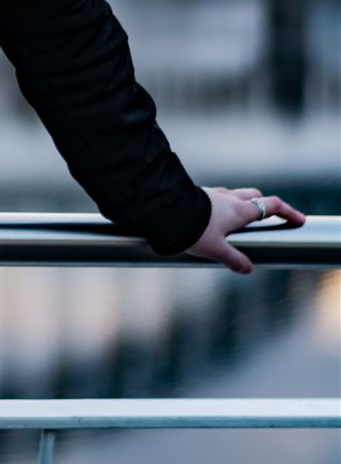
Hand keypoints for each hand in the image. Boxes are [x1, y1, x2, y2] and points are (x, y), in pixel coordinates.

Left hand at [184, 185, 305, 274]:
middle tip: (270, 219)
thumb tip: (249, 269)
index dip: (288, 212)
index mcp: (240, 210)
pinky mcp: (201, 194)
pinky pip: (220, 197)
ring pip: (237, 194)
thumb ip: (233, 260)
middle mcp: (230, 198)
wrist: (165, 209)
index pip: (272, 205)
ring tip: (242, 222)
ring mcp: (215, 194)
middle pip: (256, 196)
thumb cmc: (192, 229)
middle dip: (266, 206)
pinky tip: (217, 219)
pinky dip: (226, 205)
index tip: (299, 219)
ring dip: (245, 204)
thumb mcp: (215, 250)